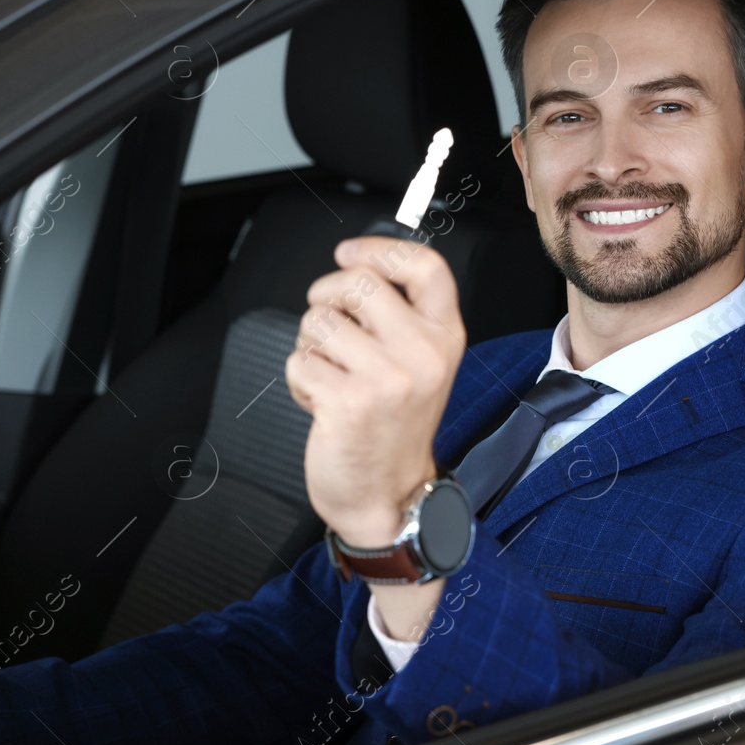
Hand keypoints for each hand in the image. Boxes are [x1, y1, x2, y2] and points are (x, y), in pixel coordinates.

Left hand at [286, 235, 465, 546]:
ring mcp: (388, 379)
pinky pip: (300, 360)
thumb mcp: (420, 364)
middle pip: (359, 282)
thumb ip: (400, 315)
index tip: (349, 253)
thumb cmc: (394, 426)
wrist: (388, 495)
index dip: (381, 249)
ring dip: (312, 346)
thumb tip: (355, 264)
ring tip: (332, 375)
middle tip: (328, 325)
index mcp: (444, 337)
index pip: (426, 267)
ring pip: (320, 321)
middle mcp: (423, 354)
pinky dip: (300, 379)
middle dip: (327, 296)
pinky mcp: (349, 402)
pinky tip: (322, 402)